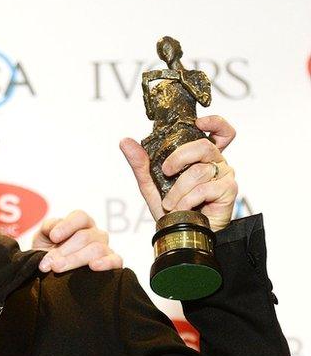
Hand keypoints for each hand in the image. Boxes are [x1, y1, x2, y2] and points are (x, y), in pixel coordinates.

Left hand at [34, 210, 122, 272]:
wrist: (52, 272)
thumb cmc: (48, 251)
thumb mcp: (43, 237)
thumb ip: (48, 227)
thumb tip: (54, 228)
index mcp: (81, 223)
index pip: (80, 217)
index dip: (67, 226)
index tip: (53, 237)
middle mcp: (96, 234)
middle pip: (84, 237)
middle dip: (64, 251)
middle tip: (50, 263)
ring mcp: (105, 248)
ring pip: (96, 249)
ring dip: (75, 259)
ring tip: (57, 268)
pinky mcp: (113, 264)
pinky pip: (116, 261)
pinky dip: (106, 263)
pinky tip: (93, 266)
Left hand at [119, 115, 237, 232]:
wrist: (180, 233)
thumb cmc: (171, 208)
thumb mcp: (151, 183)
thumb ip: (140, 162)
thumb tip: (125, 141)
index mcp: (201, 156)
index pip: (220, 132)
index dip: (214, 123)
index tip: (198, 122)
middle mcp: (216, 162)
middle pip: (203, 146)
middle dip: (178, 158)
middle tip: (166, 172)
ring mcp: (225, 176)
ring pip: (199, 171)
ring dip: (178, 190)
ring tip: (170, 203)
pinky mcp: (229, 191)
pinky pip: (203, 189)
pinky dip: (186, 200)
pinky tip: (182, 208)